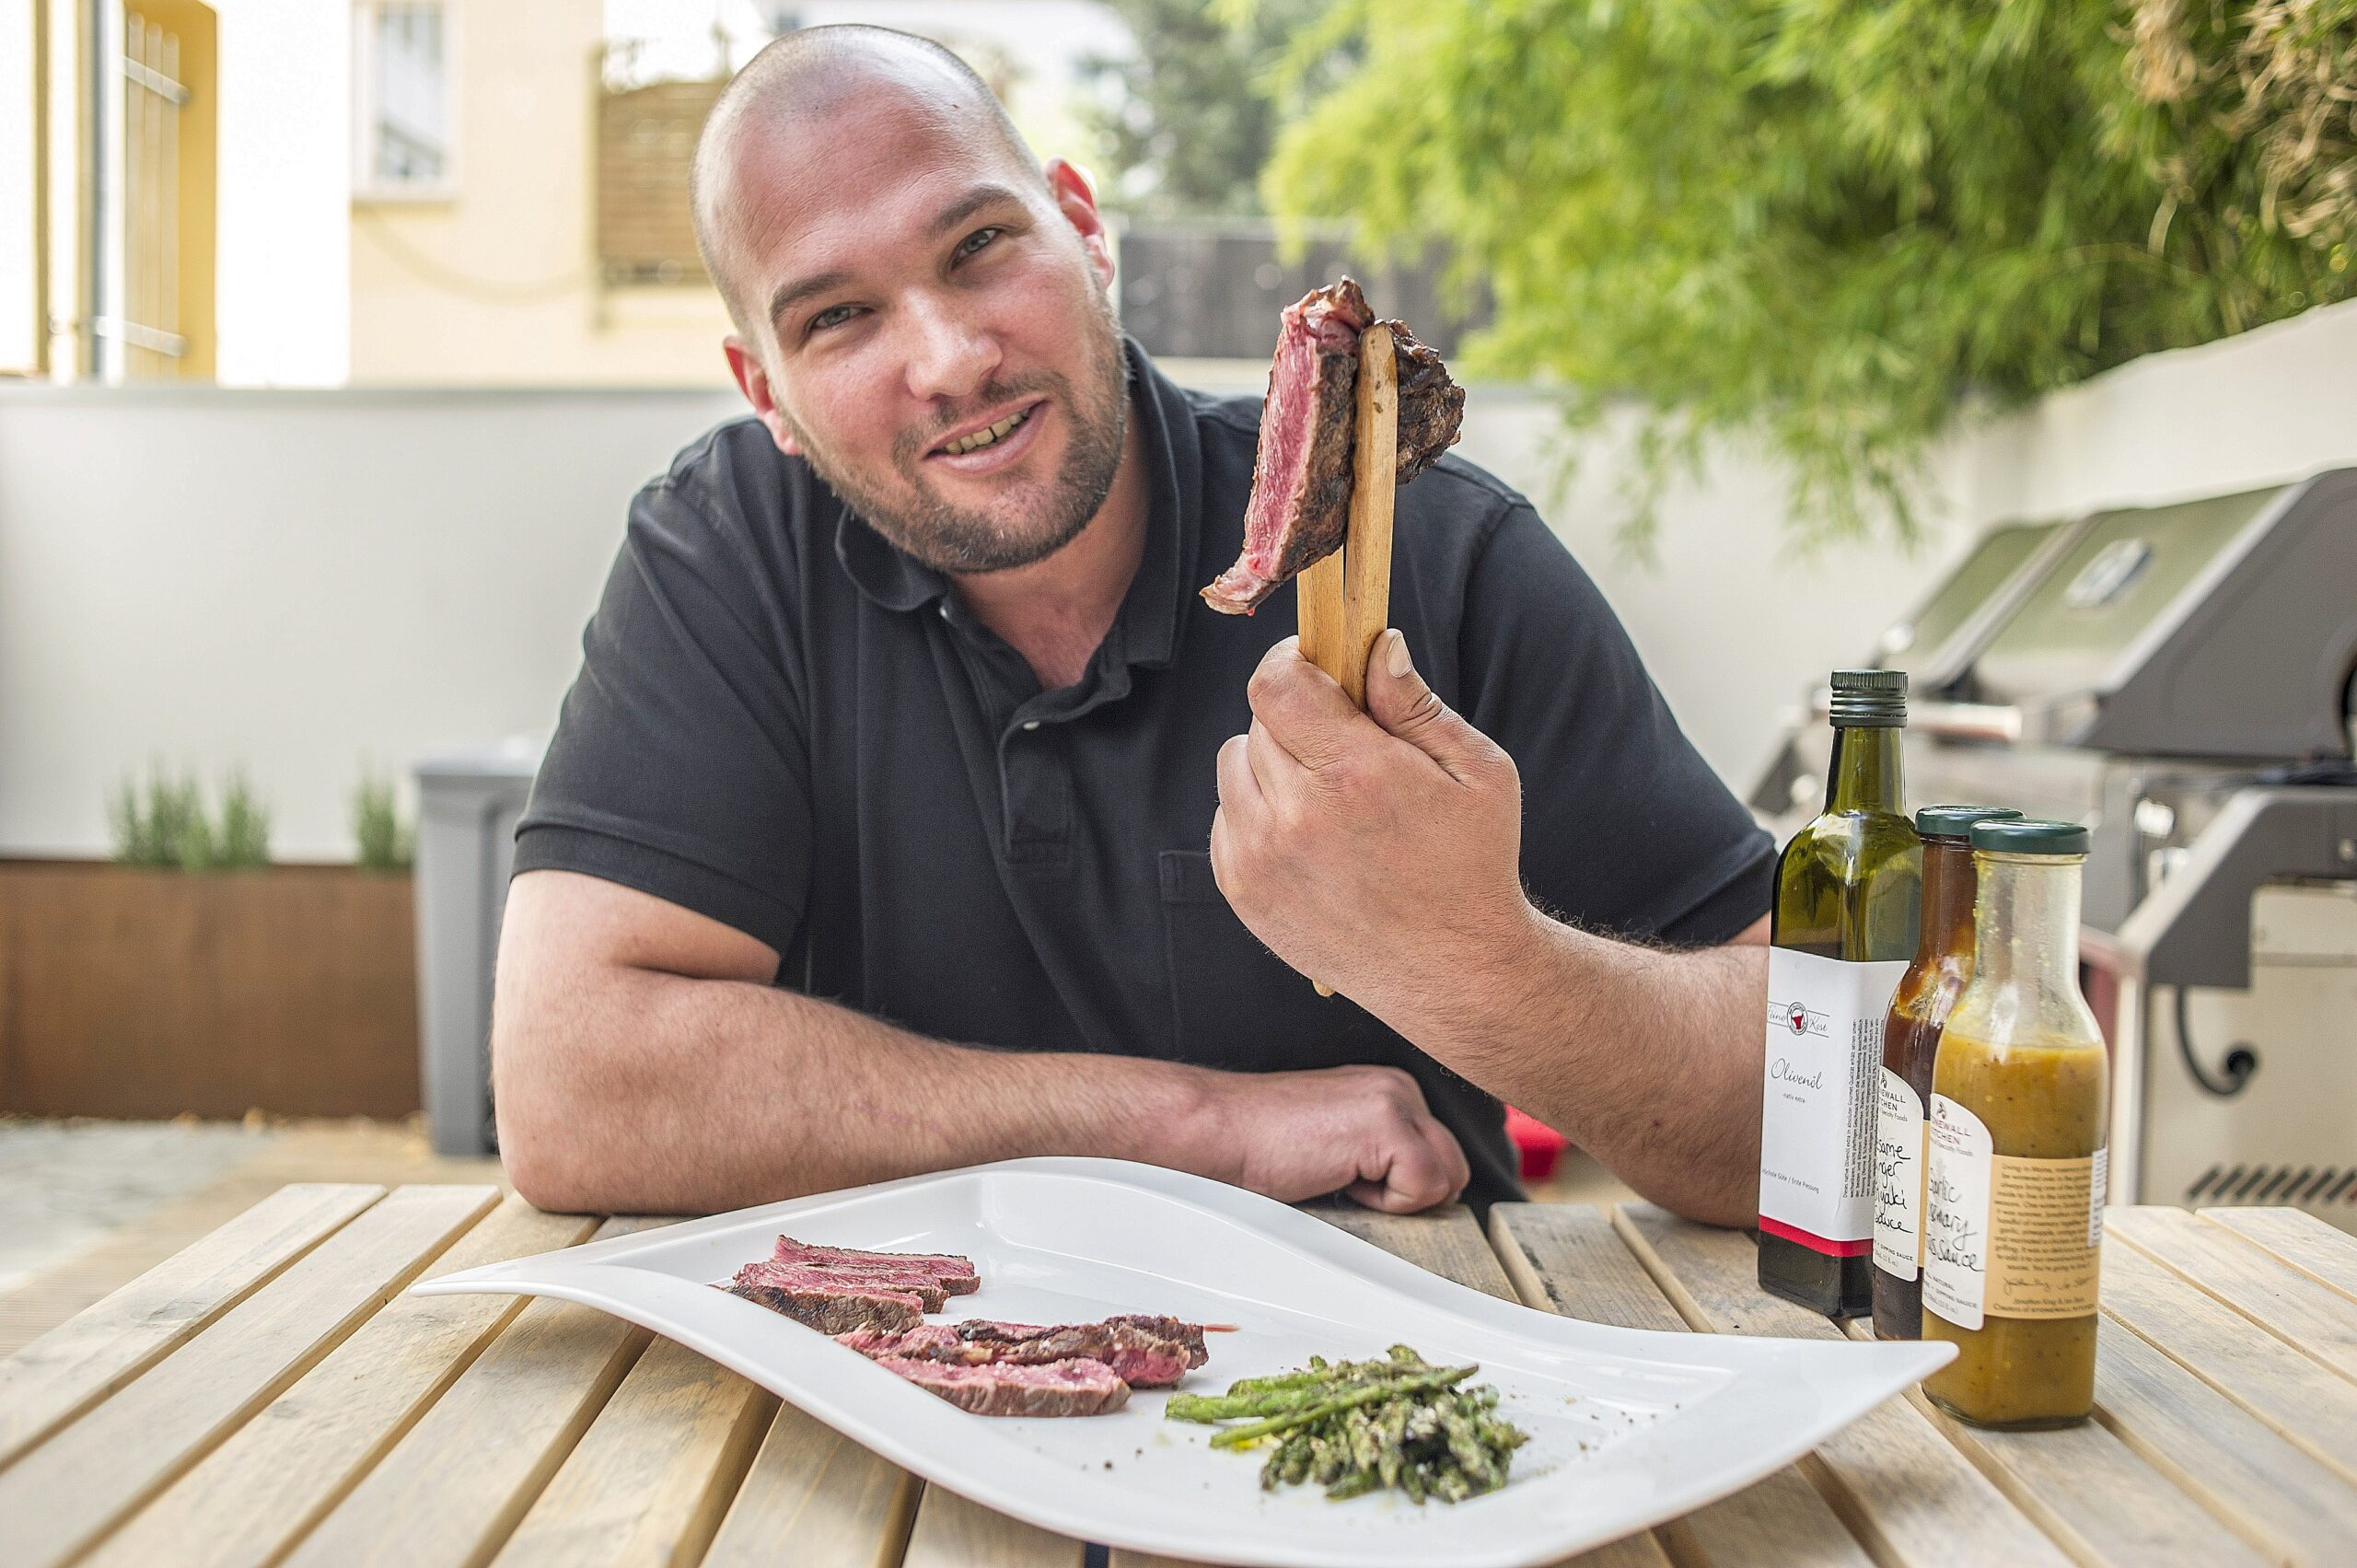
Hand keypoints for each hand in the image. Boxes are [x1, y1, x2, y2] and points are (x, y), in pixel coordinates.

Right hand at [1205, 1064, 1469, 1212]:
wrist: (1222, 1131)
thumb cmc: (1266, 1144)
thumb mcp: (1342, 1142)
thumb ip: (1386, 1153)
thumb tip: (1429, 1192)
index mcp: (1392, 1089)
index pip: (1442, 1155)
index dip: (1404, 1186)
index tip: (1355, 1179)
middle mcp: (1401, 1086)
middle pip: (1454, 1168)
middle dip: (1411, 1193)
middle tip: (1351, 1183)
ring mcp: (1396, 1101)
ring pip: (1446, 1180)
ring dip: (1397, 1197)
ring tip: (1344, 1177)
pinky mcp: (1386, 1125)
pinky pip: (1423, 1187)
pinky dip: (1383, 1201)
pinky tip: (1340, 1176)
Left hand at [1210, 632, 1534, 1016]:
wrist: (1454, 972)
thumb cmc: (1473, 864)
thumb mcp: (1476, 772)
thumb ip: (1415, 704)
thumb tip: (1374, 643)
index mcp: (1354, 776)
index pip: (1275, 684)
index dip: (1291, 660)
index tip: (1316, 664)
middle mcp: (1295, 817)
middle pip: (1260, 721)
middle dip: (1300, 719)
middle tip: (1346, 748)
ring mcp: (1259, 859)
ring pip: (1234, 764)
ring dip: (1272, 764)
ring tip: (1327, 795)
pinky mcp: (1242, 892)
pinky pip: (1226, 815)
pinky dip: (1257, 812)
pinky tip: (1310, 837)